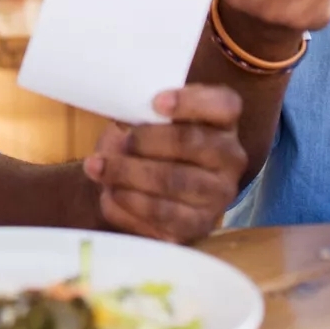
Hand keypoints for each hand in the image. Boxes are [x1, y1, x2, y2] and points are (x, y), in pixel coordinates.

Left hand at [84, 86, 246, 243]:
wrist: (151, 188)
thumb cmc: (154, 141)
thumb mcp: (152, 117)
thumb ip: (143, 112)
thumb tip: (122, 123)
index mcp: (223, 121)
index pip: (224, 105)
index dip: (191, 102)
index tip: (156, 103)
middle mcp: (230, 158)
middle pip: (191, 142)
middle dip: (147, 141)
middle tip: (121, 141)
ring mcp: (218, 195)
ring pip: (174, 181)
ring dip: (129, 173)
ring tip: (99, 167)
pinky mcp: (197, 226)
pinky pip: (161, 216)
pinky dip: (129, 203)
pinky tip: (110, 193)